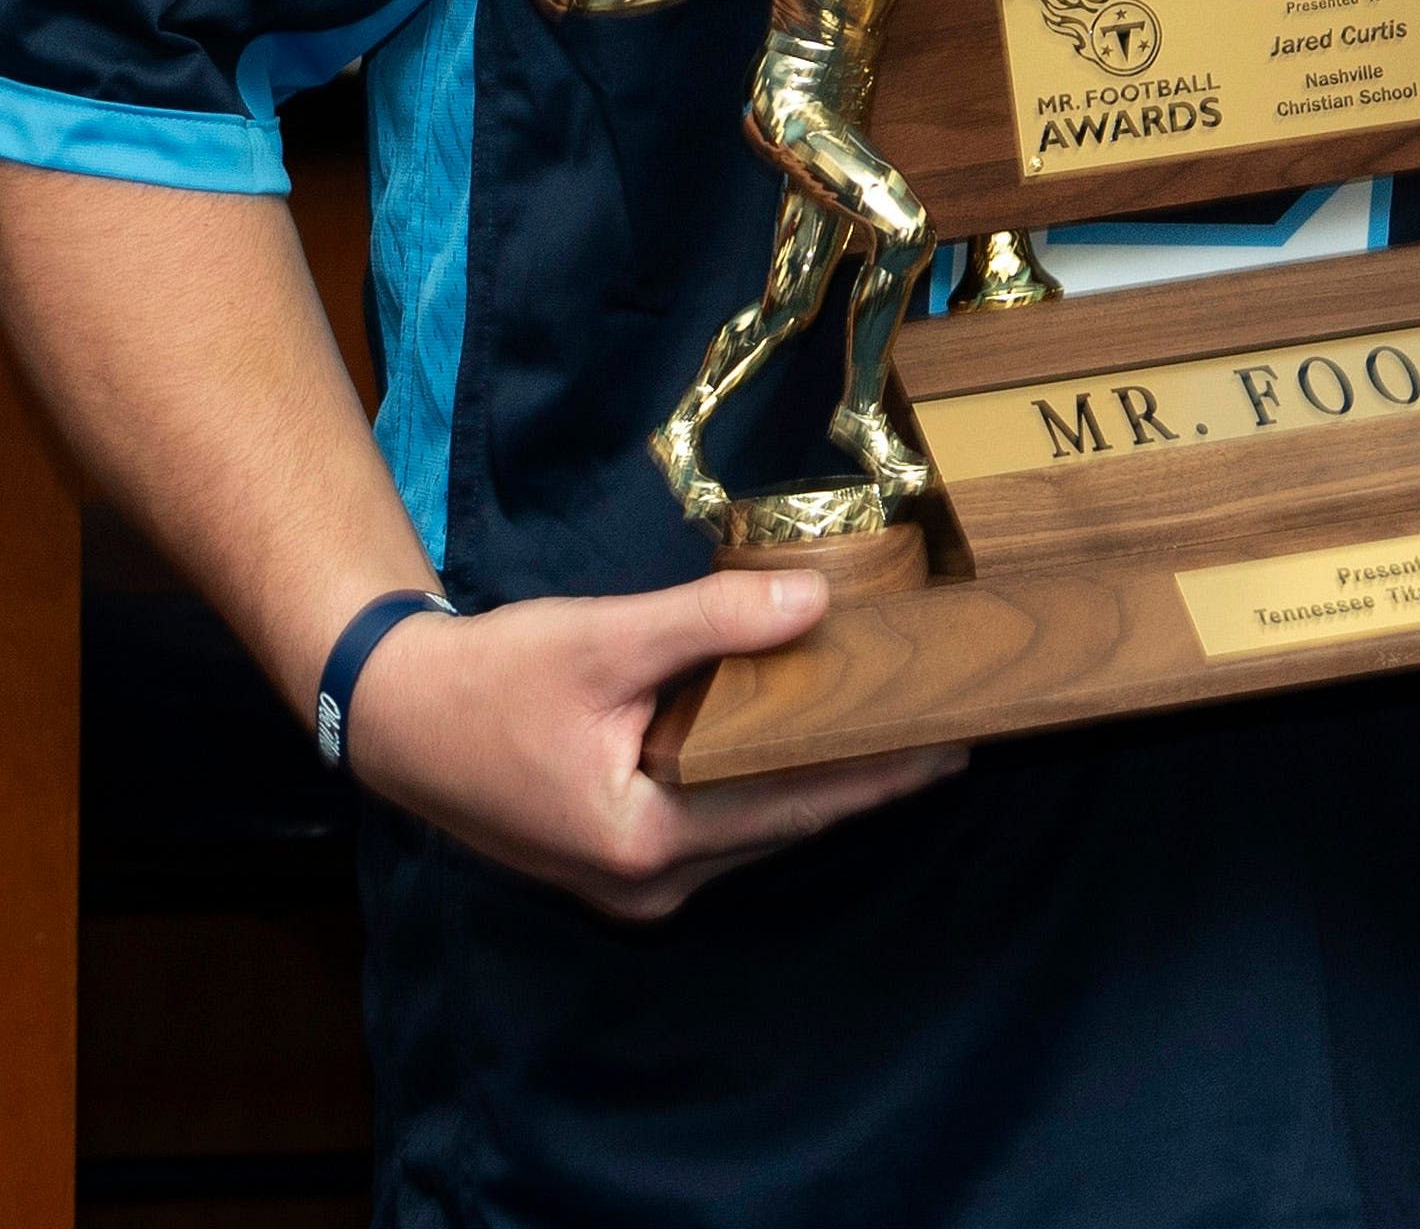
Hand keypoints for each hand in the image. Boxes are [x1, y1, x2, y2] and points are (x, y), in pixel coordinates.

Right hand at [339, 569, 963, 919]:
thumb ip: (711, 623)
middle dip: (865, 775)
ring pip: (756, 825)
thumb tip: (816, 601)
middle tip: (949, 724)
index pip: (796, 805)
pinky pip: (722, 820)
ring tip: (901, 726)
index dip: (882, 774)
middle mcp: (648, 881)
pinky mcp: (623, 858)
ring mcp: (634, 882)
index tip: (957, 744)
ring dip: (819, 778)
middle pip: (785, 821)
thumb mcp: (607, 640)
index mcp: (645, 842)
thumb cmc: (493, 679)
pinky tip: (813, 736)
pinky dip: (767, 779)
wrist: (397, 714)